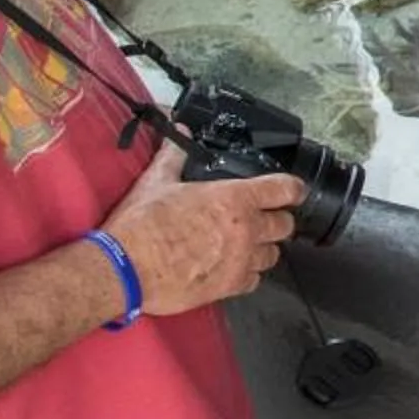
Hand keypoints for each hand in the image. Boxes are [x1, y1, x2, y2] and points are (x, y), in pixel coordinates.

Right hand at [100, 141, 301, 318]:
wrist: (125, 268)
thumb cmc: (141, 225)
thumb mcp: (156, 182)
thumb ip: (174, 155)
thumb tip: (181, 132)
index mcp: (234, 199)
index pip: (284, 189)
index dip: (293, 188)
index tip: (293, 190)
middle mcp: (246, 229)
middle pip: (285, 225)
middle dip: (277, 220)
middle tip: (263, 220)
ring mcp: (242, 259)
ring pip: (273, 255)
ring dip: (263, 249)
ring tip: (246, 246)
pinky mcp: (230, 286)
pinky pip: (254, 280)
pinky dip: (248, 275)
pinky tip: (232, 269)